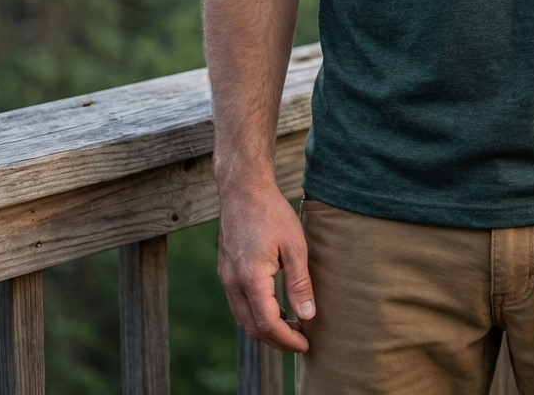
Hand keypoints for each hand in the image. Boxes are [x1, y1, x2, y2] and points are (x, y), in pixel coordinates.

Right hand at [217, 181, 314, 351]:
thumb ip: (300, 284)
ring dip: (265, 328)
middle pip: (252, 327)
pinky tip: (275, 307)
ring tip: (291, 327)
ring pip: (243, 318)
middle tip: (301, 340)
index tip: (306, 343)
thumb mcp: (295, 247)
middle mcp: (233, 283)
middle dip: (276, 340)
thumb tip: (308, 315)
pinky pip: (238, 303)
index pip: (267, 323)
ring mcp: (226, 278)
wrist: (244, 190)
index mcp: (251, 279)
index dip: (287, 339)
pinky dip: (256, 313)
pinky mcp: (225, 271)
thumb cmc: (272, 214)